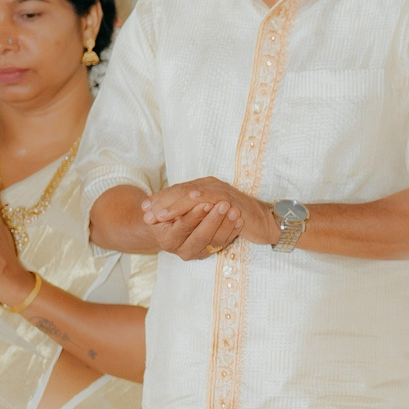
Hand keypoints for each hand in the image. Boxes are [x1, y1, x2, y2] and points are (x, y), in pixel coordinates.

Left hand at [145, 178, 278, 250]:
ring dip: (174, 205)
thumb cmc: (237, 220)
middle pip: (181, 190)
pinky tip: (187, 205)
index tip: (144, 210)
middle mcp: (211, 185)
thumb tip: (173, 220)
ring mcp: (221, 191)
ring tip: (160, 215)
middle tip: (147, 214)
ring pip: (192, 194)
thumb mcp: (212, 217)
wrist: (264, 222)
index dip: (160, 200)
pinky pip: (212, 198)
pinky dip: (198, 201)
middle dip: (162, 202)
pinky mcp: (231, 199)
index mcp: (204, 188)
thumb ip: (196, 215)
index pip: (178, 192)